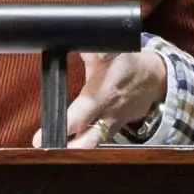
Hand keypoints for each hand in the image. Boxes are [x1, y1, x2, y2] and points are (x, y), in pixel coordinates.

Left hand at [45, 47, 168, 148]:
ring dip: (74, 150)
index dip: (61, 127)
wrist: (154, 78)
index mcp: (102, 94)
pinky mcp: (115, 130)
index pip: (80, 115)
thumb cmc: (126, 63)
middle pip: (86, 141)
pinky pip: (98, 141)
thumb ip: (91, 50)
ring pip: (92, 145)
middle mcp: (107, 115)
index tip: (39, 139)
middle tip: (42, 150)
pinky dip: (84, 145)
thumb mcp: (111, 51)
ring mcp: (112, 126)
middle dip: (65, 150)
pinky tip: (69, 147)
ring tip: (52, 153)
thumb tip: (71, 39)